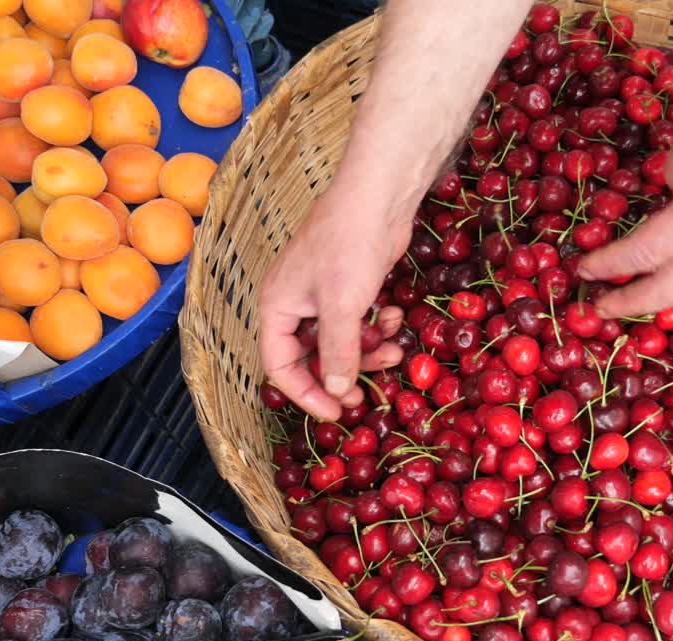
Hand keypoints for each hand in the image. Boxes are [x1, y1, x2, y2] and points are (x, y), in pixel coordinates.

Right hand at [258, 182, 410, 421]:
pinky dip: (377, 325)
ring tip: (395, 352)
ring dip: (367, 351)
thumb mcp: (341, 307)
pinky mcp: (350, 285)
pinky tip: (394, 314)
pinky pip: (358, 321)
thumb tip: (338, 391)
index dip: (306, 393)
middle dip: (343, 373)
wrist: (378, 196)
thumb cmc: (349, 247)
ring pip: (341, 341)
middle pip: (312, 357)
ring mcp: (323, 293)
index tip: (336, 412)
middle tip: (368, 394)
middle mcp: (295, 303)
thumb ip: (338, 353)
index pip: (280, 366)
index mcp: (277, 307)